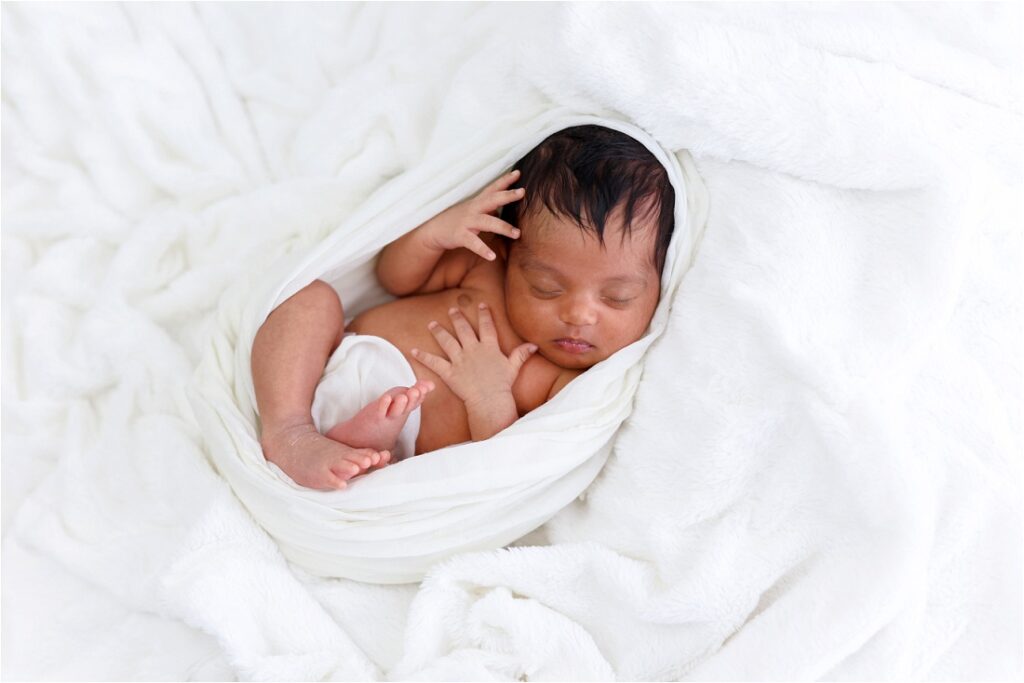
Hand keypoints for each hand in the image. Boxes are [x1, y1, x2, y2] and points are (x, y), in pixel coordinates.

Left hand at [410, 303, 536, 405]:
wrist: (490, 399)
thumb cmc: (503, 385)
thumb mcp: (514, 367)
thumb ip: (521, 354)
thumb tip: (533, 345)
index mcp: (489, 347)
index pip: (487, 326)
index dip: (484, 314)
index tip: (481, 304)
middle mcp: (473, 350)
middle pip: (463, 329)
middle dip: (457, 317)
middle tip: (452, 309)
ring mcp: (460, 360)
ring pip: (447, 341)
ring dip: (438, 331)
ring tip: (432, 324)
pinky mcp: (449, 372)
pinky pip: (434, 362)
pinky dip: (423, 356)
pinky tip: (413, 350)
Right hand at [418, 170, 524, 260]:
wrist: (434, 230)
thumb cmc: (458, 219)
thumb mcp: (474, 209)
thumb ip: (489, 204)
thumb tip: (506, 199)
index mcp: (477, 202)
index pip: (493, 188)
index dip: (505, 180)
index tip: (518, 172)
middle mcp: (473, 209)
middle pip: (492, 200)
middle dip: (507, 196)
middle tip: (523, 192)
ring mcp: (467, 222)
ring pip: (487, 222)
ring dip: (503, 227)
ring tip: (517, 234)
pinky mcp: (460, 236)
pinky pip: (473, 243)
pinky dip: (483, 250)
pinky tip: (492, 257)